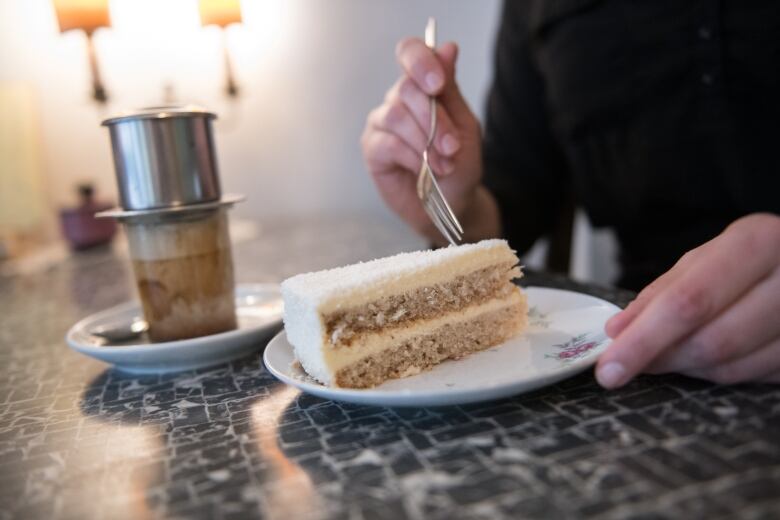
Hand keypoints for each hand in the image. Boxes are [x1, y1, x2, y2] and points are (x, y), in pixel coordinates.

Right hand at [361, 37, 487, 242]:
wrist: (453, 204)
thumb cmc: (459, 164)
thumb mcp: (464, 125)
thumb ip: (451, 89)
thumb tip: (448, 47)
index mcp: (421, 85)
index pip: (410, 53)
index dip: (420, 62)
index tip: (438, 84)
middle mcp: (398, 99)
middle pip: (406, 89)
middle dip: (435, 120)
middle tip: (453, 147)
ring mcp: (381, 123)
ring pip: (396, 116)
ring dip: (426, 141)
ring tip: (445, 164)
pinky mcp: (372, 149)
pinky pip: (389, 143)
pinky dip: (412, 157)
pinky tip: (426, 171)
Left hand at [597, 213, 779, 387]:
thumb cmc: (749, 259)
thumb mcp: (705, 259)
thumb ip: (661, 293)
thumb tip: (618, 332)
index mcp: (759, 243)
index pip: (690, 301)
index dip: (644, 340)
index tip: (609, 367)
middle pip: (712, 341)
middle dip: (660, 359)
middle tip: (625, 365)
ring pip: (731, 366)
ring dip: (686, 368)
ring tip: (665, 353)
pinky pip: (751, 377)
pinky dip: (715, 372)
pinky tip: (701, 356)